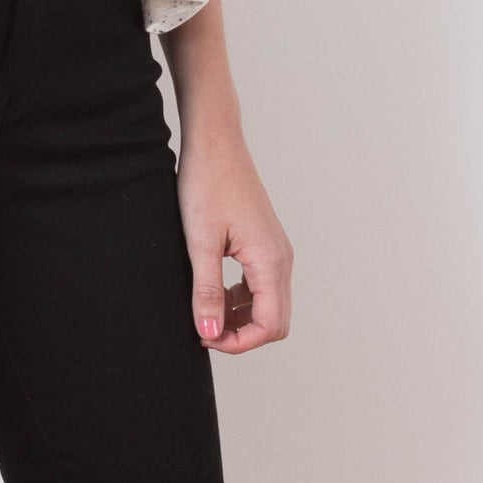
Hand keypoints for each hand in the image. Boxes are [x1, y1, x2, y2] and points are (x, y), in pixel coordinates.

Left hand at [175, 127, 292, 353]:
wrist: (214, 140)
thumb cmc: (207, 183)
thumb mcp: (200, 241)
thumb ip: (207, 291)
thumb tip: (210, 332)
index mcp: (270, 260)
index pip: (270, 326)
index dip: (239, 343)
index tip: (205, 336)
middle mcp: (281, 257)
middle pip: (276, 321)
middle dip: (242, 334)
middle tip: (204, 328)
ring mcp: (276, 249)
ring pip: (269, 304)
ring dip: (241, 316)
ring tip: (205, 309)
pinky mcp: (265, 241)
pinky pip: (262, 285)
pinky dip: (242, 297)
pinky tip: (215, 289)